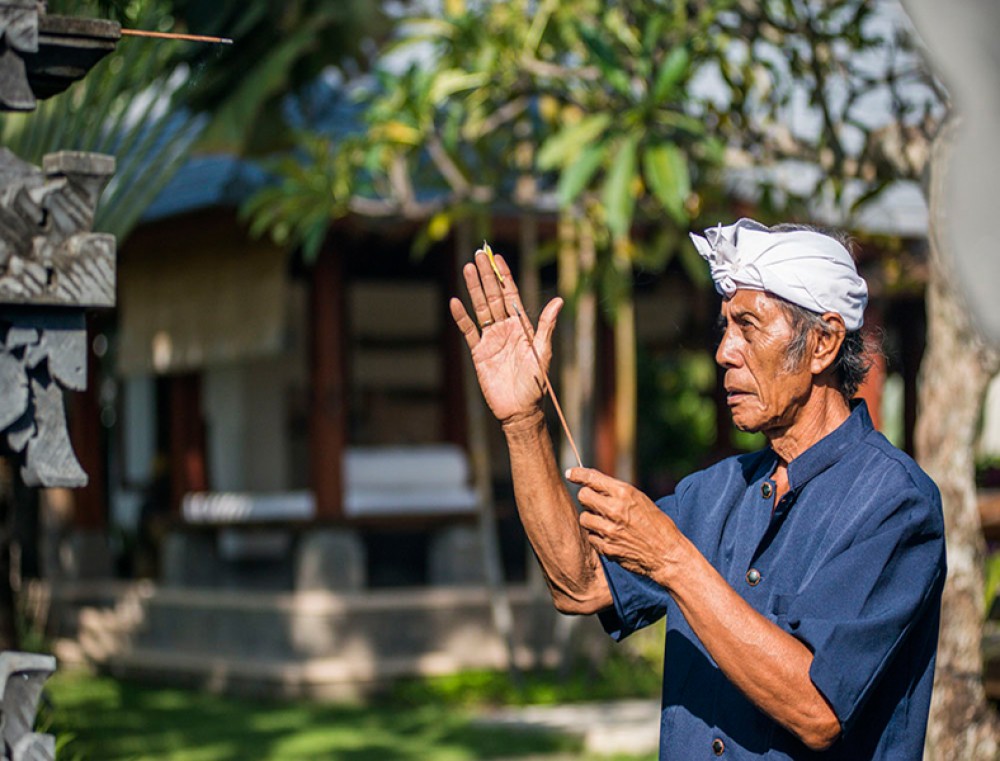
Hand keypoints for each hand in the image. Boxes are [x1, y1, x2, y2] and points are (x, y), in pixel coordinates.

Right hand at [450, 248, 562, 422]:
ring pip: (480, 308)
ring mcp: (491, 339)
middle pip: (493, 296)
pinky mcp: (479, 352)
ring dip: (473, 289)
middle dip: (487, 275)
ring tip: (467, 268)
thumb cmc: (536, 383)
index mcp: (522, 326)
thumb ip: (546, 325)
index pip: (511, 295)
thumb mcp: (543, 352)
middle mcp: (505, 328)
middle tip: (479, 254)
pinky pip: (468, 331)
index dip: (505, 276)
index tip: (498, 257)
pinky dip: (462, 317)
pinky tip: (455, 302)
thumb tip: (559, 300)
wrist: (519, 409)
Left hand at [568, 467, 684, 583]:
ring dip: (591, 519)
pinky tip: (610, 537)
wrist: (667, 554)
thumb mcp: (641, 500)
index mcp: (625, 493)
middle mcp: (615, 509)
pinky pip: (591, 537)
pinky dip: (597, 536)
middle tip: (595, 503)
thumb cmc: (657, 525)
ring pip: (584, 518)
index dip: (578, 474)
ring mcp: (609, 530)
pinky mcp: (606, 547)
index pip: (593, 478)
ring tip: (606, 522)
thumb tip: (593, 484)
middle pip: (583, 496)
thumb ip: (617, 493)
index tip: (571, 473)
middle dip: (587, 498)